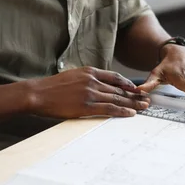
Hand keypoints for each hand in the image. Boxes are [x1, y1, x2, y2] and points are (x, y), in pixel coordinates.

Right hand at [27, 67, 149, 118]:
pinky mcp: (86, 106)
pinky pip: (109, 108)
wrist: (38, 93)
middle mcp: (93, 80)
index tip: (137, 89)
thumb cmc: (52, 87)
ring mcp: (90, 93)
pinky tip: (130, 113)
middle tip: (146, 99)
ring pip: (117, 98)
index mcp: (90, 71)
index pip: (115, 77)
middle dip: (135, 95)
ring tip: (143, 107)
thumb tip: (99, 85)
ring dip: (133, 103)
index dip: (128, 83)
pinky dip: (122, 111)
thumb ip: (87, 79)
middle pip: (119, 88)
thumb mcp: (73, 75)